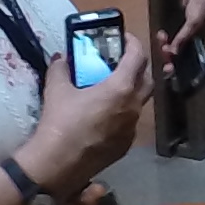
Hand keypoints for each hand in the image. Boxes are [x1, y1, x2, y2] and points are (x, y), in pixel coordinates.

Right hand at [22, 25, 157, 193]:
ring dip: (131, 92)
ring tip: (112, 89)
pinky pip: (130, 123)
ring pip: (140, 103)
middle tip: (122, 62)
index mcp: (121, 88)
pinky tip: (105, 116)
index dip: (134, 43)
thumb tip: (61, 58)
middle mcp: (133, 106)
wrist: (57, 165)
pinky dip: (123, 114)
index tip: (125, 39)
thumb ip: (61, 69)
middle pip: (147, 79)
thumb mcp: (56, 90)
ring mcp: (131, 128)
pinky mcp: (125, 146)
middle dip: (138, 67)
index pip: (138, 57)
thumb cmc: (60, 123)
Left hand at [165, 0, 204, 61]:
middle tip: (162, 48)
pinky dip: (166, 32)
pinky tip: (161, 33)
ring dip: (166, 40)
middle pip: (179, 46)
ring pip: (174, 38)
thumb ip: (183, 36)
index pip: (187, 52)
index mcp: (198, 36)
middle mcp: (192, 33)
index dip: (178, 57)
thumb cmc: (201, 4)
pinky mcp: (178, 17)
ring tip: (161, 37)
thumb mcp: (193, 21)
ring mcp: (184, 25)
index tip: (168, 59)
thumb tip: (174, 51)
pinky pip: (171, 28)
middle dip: (170, 49)